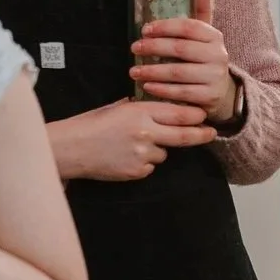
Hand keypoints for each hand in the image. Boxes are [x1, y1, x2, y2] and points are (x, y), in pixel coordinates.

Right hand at [48, 99, 216, 182]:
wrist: (69, 149)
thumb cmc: (91, 124)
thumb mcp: (117, 108)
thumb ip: (142, 109)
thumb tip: (164, 108)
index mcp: (141, 112)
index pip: (180, 114)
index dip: (196, 116)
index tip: (204, 116)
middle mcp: (146, 133)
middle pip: (184, 136)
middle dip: (201, 135)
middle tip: (211, 133)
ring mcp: (142, 154)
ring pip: (165, 153)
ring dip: (159, 149)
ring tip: (134, 145)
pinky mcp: (136, 171)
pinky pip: (150, 167)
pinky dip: (144, 163)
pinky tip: (126, 156)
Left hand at [131, 0, 239, 124]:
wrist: (222, 93)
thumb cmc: (205, 59)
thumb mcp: (205, 36)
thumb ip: (201, 10)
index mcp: (215, 37)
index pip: (190, 26)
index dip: (165, 26)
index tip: (145, 29)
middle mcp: (218, 56)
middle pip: (181, 48)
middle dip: (154, 47)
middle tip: (134, 48)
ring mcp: (214, 77)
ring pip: (178, 72)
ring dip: (152, 71)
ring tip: (134, 70)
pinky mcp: (208, 97)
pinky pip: (180, 92)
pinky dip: (160, 90)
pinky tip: (146, 86)